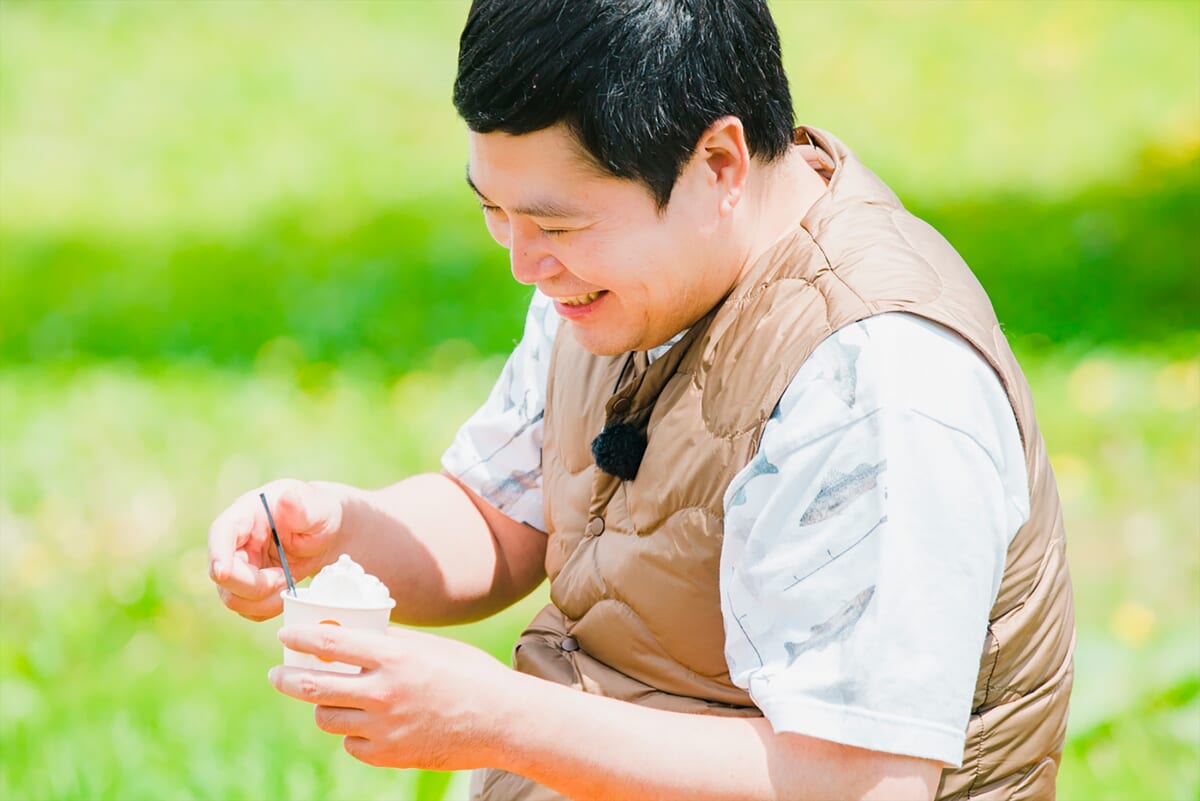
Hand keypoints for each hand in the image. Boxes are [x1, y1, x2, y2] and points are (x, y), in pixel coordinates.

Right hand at [208, 479, 342, 620]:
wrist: (327, 534)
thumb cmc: (320, 513)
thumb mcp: (318, 506)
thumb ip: (303, 506)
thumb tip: (288, 499)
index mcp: (246, 514)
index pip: (220, 533)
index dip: (217, 554)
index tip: (224, 572)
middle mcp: (235, 542)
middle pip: (223, 574)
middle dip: (254, 584)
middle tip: (285, 576)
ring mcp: (239, 566)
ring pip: (232, 597)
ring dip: (263, 600)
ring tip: (288, 581)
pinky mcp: (247, 587)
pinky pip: (247, 609)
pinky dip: (268, 608)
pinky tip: (286, 591)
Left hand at [269, 625, 514, 770]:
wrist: (502, 720)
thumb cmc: (470, 674)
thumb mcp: (430, 647)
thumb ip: (390, 643)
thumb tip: (352, 635)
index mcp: (394, 657)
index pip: (330, 643)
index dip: (301, 638)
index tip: (286, 637)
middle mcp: (383, 693)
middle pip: (314, 686)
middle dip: (288, 679)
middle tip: (279, 674)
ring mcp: (384, 728)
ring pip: (327, 718)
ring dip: (324, 706)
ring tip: (330, 698)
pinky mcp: (389, 755)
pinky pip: (352, 744)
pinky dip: (354, 732)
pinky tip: (368, 722)